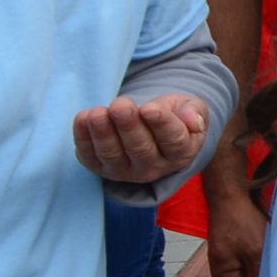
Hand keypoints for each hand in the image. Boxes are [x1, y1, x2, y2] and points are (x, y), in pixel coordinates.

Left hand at [74, 95, 208, 186]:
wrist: (151, 128)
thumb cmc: (174, 115)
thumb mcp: (191, 107)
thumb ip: (194, 111)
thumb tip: (192, 120)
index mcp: (181, 152)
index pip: (173, 140)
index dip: (161, 124)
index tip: (149, 108)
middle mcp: (153, 167)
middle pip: (140, 149)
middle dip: (128, 127)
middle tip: (121, 105)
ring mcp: (124, 171)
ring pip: (112, 154)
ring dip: (102, 134)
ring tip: (97, 113)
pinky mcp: (100, 167)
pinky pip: (89, 155)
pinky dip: (83, 137)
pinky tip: (83, 117)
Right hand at [203, 167, 267, 276]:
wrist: (231, 194)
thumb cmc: (241, 222)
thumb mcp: (255, 252)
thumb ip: (260, 276)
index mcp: (225, 276)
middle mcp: (224, 269)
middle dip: (267, 274)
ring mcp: (228, 256)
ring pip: (253, 266)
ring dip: (266, 261)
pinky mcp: (234, 244)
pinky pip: (251, 254)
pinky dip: (262, 251)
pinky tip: (271, 244)